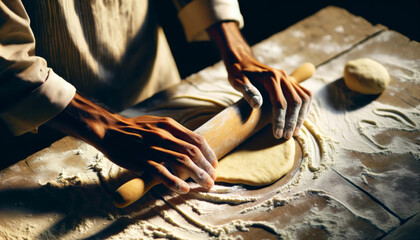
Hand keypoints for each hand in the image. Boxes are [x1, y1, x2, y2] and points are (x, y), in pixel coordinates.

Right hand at [48, 93, 216, 193]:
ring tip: (206, 185)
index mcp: (170, 126)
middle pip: (193, 153)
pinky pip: (162, 172)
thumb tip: (190, 144)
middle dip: (207, 167)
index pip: (197, 140)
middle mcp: (165, 135)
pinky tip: (184, 189)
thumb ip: (173, 132)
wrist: (109, 129)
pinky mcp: (142, 160)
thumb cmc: (134, 129)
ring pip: (182, 162)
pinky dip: (175, 181)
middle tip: (213, 179)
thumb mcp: (157, 123)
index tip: (214, 165)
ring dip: (198, 175)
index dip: (209, 154)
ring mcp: (154, 147)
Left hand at [208, 22, 311, 138]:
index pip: (280, 103)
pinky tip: (298, 120)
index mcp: (270, 77)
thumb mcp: (237, 81)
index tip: (277, 134)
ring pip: (303, 98)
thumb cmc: (238, 73)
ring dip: (300, 116)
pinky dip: (304, 108)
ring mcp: (288, 78)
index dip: (280, 120)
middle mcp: (282, 76)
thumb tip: (257, 105)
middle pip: (295, 102)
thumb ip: (247, 91)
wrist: (242, 60)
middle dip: (291, 121)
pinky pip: (305, 94)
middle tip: (286, 137)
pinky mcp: (290, 81)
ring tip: (294, 132)